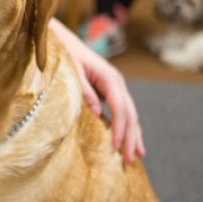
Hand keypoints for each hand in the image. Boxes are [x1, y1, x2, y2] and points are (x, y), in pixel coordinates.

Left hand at [49, 18, 145, 163]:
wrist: (64, 40)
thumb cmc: (65, 55)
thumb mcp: (72, 72)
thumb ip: (84, 92)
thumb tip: (97, 114)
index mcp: (109, 77)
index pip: (119, 108)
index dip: (119, 129)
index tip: (115, 148)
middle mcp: (117, 82)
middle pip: (130, 114)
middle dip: (131, 138)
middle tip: (130, 160)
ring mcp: (116, 86)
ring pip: (131, 114)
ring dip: (134, 135)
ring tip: (138, 156)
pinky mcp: (110, 90)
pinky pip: (123, 111)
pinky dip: (128, 126)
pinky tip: (131, 140)